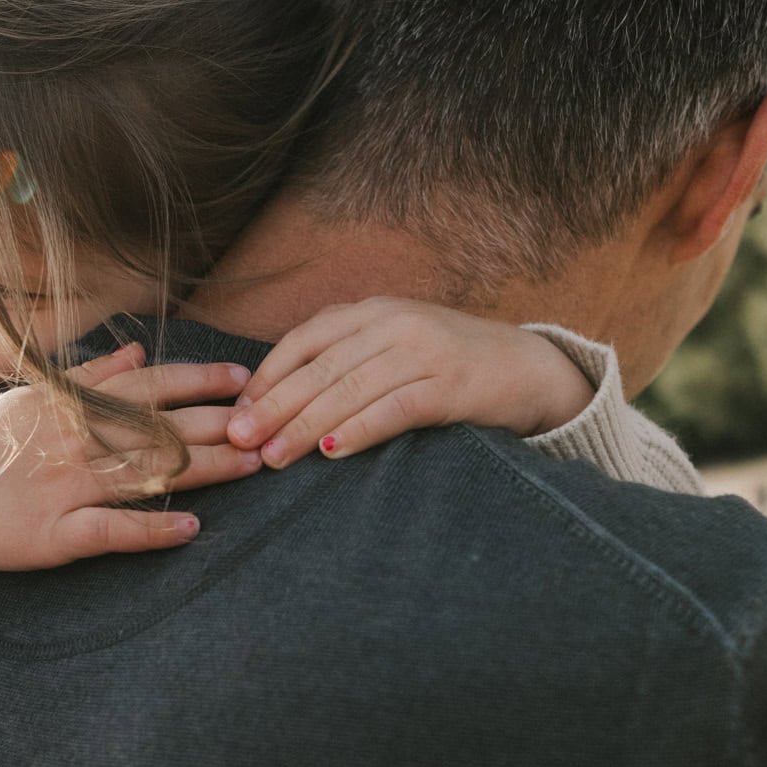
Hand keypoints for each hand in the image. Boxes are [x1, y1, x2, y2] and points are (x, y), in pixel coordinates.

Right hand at [0, 343, 261, 569]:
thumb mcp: (36, 396)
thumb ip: (90, 375)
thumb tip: (138, 351)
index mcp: (75, 405)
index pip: (150, 384)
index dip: (200, 379)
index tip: (247, 376)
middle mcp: (77, 440)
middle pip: (161, 426)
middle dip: (221, 423)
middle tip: (273, 421)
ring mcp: (67, 486)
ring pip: (147, 473)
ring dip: (205, 469)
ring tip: (254, 466)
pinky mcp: (53, 533)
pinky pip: (109, 530)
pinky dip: (150, 528)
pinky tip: (190, 528)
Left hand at [226, 297, 595, 467]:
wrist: (531, 368)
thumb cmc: (451, 365)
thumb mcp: (395, 345)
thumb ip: (348, 359)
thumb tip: (280, 398)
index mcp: (373, 311)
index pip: (304, 340)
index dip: (267, 376)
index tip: (235, 411)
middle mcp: (394, 323)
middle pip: (320, 367)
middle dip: (274, 405)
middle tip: (238, 438)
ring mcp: (424, 350)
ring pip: (350, 389)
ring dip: (306, 426)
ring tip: (274, 456)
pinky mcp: (451, 384)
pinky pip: (395, 408)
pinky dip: (360, 429)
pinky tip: (333, 452)